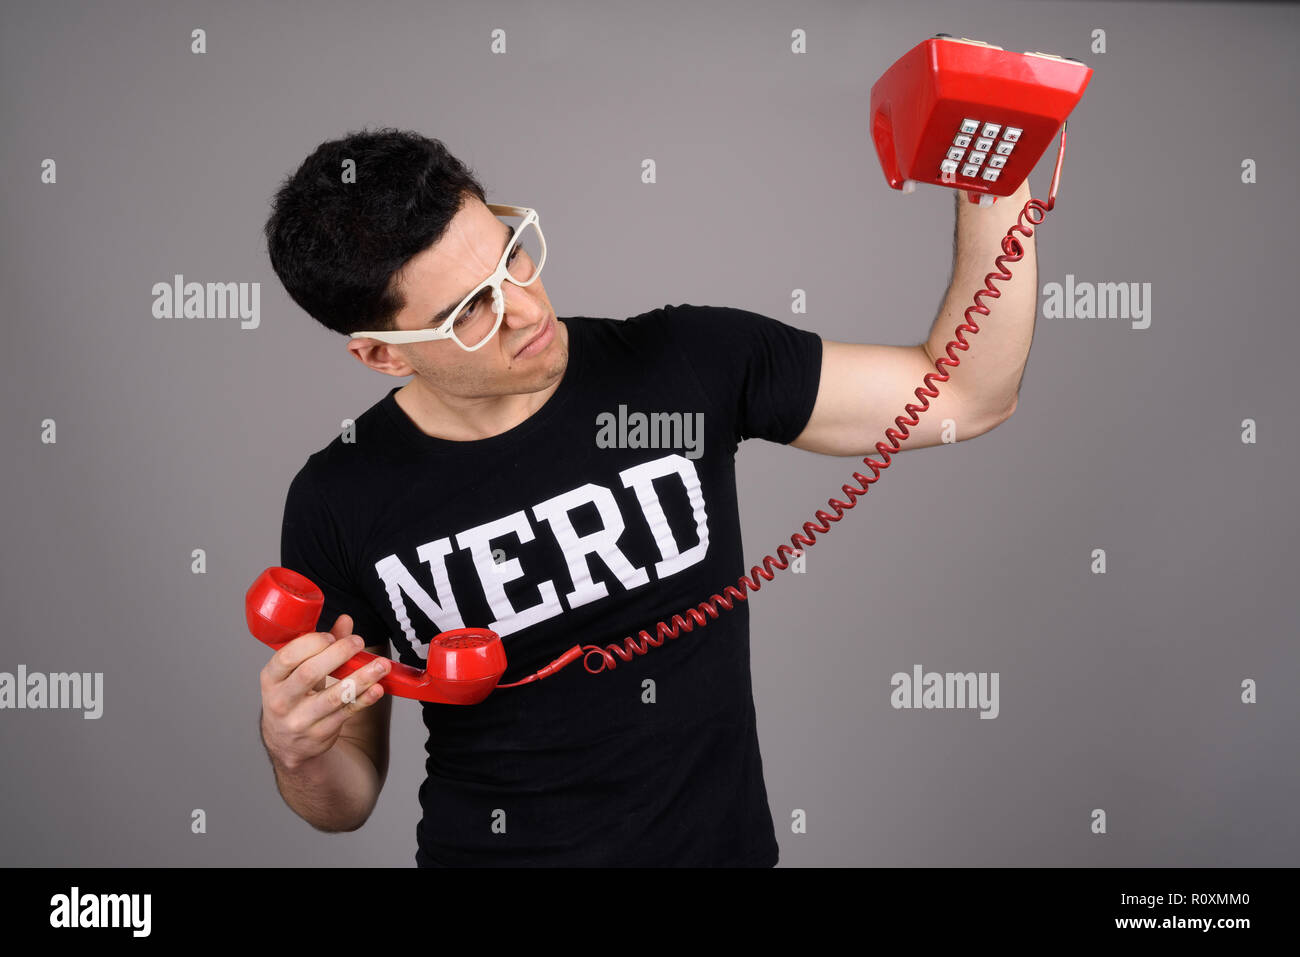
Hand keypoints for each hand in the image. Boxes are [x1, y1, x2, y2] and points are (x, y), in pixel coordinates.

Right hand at [258, 613, 390, 770]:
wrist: (286, 742)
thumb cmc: (293, 696)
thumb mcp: (297, 671)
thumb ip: (320, 645)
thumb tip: (345, 620)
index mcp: (271, 678)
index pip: (287, 657)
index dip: (312, 644)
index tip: (332, 636)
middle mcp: (281, 700)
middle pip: (310, 673)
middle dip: (338, 654)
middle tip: (358, 642)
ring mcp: (300, 720)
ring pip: (333, 696)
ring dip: (361, 678)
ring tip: (381, 666)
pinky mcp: (319, 733)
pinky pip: (346, 713)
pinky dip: (364, 699)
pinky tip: (377, 688)